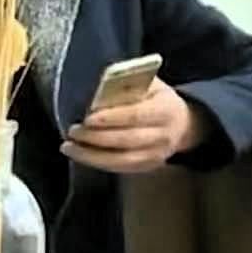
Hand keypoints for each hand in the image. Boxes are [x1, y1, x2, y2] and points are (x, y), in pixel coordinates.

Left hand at [61, 77, 210, 173]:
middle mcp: (164, 135)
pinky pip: (120, 168)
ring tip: (69, 147)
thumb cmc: (156, 98)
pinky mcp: (148, 167)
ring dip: (92, 155)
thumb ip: (129, 84)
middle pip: (127, 140)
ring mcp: (157, 155)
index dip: (112, 118)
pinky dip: (98, 163)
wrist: (182, 124)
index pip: (137, 115)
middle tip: (72, 131)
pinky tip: (80, 155)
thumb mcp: (150, 84)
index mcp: (166, 110)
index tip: (88, 118)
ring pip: (122, 160)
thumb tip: (100, 87)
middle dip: (97, 138)